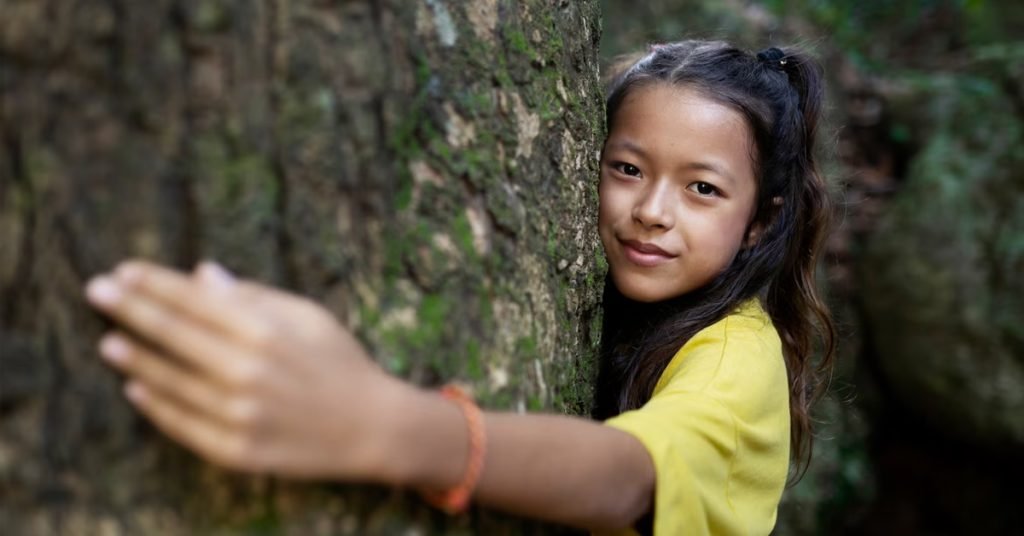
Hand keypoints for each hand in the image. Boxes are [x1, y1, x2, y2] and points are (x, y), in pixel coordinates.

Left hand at [84, 259, 410, 481]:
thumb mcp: (308, 316)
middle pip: (173, 335)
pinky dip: (156, 407)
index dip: (155, 283)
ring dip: (135, 358)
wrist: (373, 428)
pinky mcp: (236, 451)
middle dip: (130, 308)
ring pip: (170, 382)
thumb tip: (203, 274)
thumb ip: (253, 297)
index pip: (194, 301)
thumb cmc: (341, 363)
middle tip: (96, 290)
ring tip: (108, 341)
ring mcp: (237, 415)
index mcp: (264, 331)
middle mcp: (245, 372)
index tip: (124, 270)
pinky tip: (136, 390)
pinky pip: (184, 426)